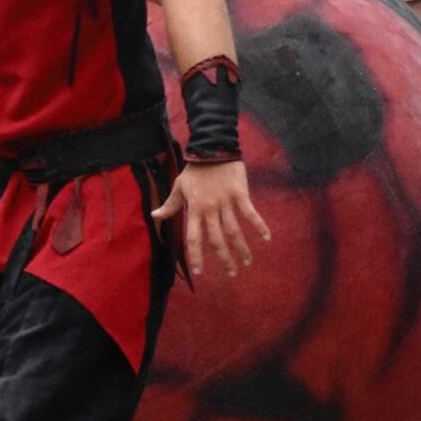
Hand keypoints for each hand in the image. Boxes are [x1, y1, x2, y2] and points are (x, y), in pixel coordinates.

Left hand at [152, 161, 273, 278]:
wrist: (211, 147)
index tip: (199, 272)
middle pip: (217, 239)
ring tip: (247, 262)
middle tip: (231, 273)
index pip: (194, 238)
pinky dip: (259, 225)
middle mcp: (210, 209)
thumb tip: (154, 216)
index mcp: (194, 209)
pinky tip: (266, 238)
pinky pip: (250, 213)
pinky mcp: (240, 193)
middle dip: (224, 259)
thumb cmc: (194, 169)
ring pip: (234, 231)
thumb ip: (170, 205)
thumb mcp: (179, 186)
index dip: (196, 256)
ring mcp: (226, 202)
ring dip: (241, 248)